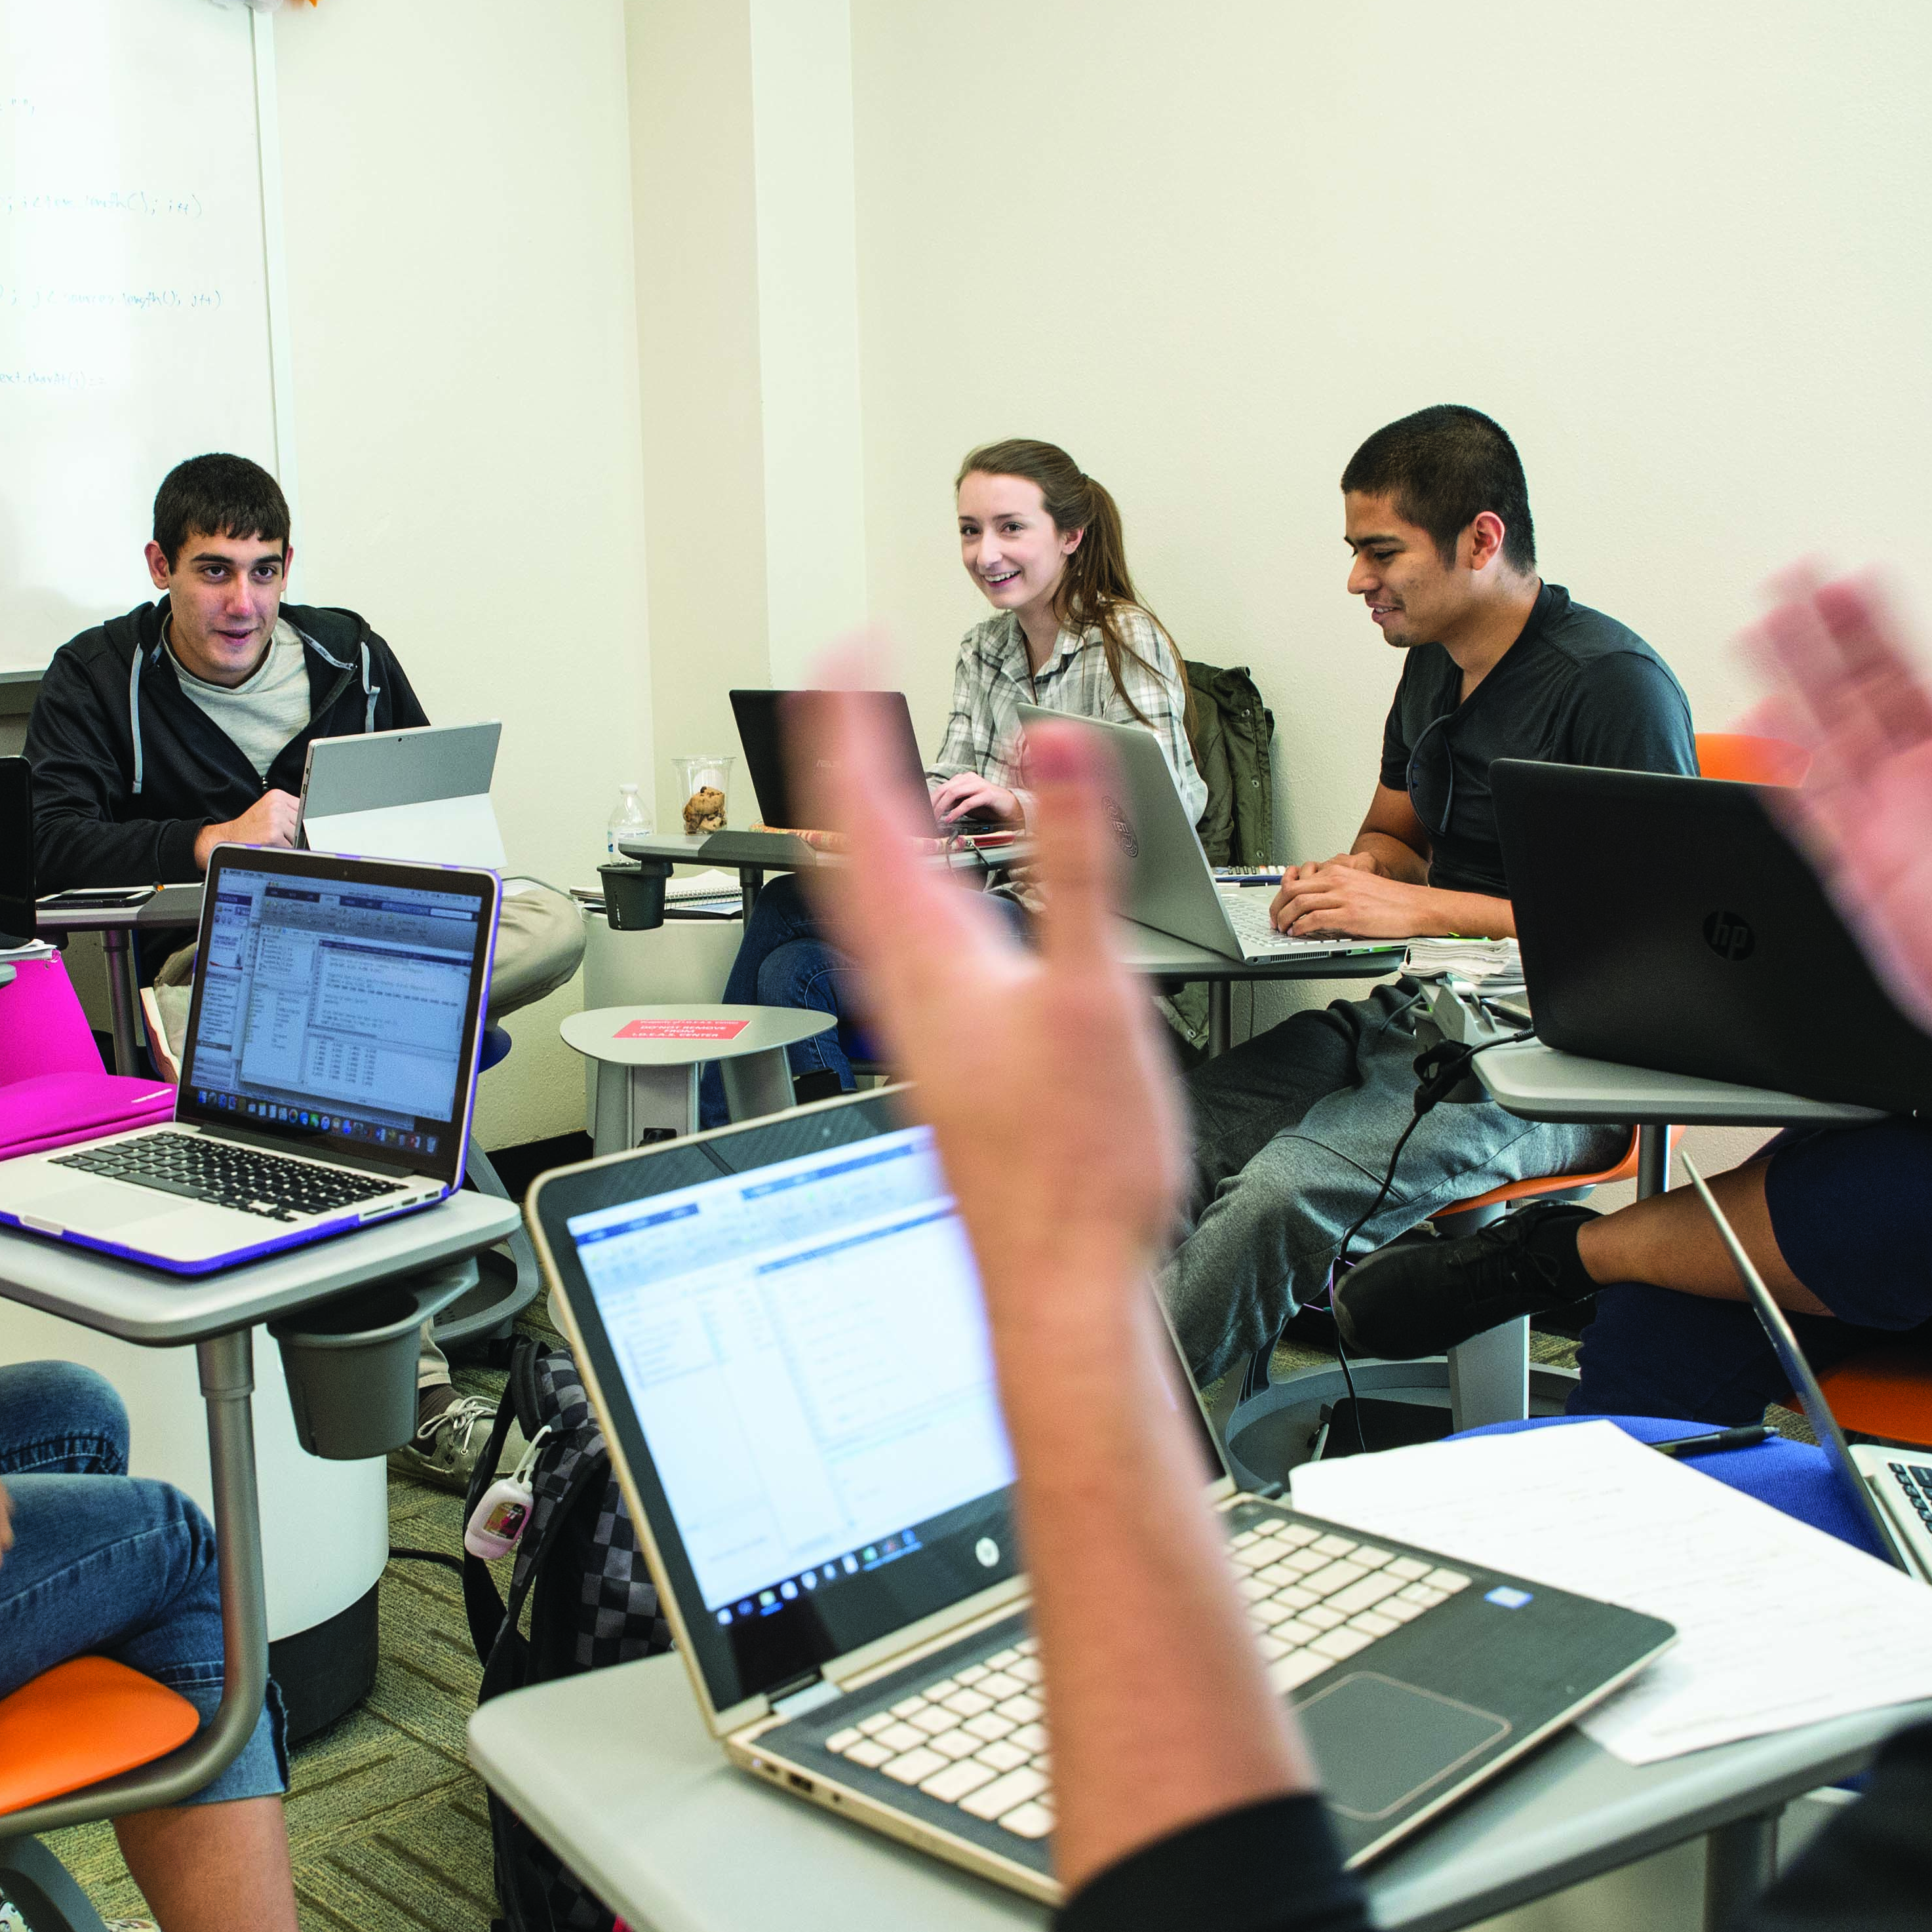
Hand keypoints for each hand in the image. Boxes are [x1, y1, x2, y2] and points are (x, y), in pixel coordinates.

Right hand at [195, 788, 302, 865]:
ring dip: (289, 842)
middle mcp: (277, 806)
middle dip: (294, 832)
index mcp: (277, 796)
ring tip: (274, 840)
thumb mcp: (268, 809)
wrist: (230, 837)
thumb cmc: (250, 826)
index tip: (303, 827)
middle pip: (302, 823)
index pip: (303, 808)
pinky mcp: (273, 835)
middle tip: (280, 835)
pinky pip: (291, 847)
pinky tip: (272, 846)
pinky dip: (285, 850)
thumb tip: (310, 821)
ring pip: (298, 836)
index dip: (302, 821)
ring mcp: (275, 820)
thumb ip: (288, 810)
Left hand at [804, 699, 1185, 1303]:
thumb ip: (1080, 861)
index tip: (846, 648)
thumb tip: (1063, 750)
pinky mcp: (936, 1062)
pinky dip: (890, 892)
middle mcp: (900, 986)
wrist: (1058, 1284)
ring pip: (859, 901)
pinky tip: (914, 912)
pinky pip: (888, 948)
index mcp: (927, 955)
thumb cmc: (1075, 1162)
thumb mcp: (1095, 990)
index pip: (863, 808)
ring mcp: (911, 1028)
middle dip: (836, 756)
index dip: (848, 719)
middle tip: (836, 686)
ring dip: (855, 824)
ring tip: (859, 775)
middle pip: (842, 847)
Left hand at [929, 772, 1024, 829]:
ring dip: (942, 807)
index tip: (924, 809)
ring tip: (937, 817)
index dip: (931, 798)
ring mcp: (979, 785)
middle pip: (946, 788)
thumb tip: (937, 809)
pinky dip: (957, 811)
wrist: (1011, 805)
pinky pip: (968, 802)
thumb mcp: (967, 802)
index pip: (943, 787)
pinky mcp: (987, 795)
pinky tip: (950, 818)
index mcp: (964, 778)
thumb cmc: (988, 804)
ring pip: (954, 793)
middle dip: (934, 803)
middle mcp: (970, 779)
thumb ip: (953, 802)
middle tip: (928, 815)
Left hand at [1270, 861, 1445, 939]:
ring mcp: (1343, 897)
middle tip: (1274, 921)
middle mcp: (1338, 880)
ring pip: (1299, 903)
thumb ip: (1337, 888)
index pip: (1298, 879)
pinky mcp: (1349, 915)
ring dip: (1285, 918)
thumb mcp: (1359, 885)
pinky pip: (1314, 919)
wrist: (1417, 907)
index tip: (1277, 905)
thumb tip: (1315, 902)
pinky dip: (1300, 927)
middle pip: (1293, 890)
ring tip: (1283, 929)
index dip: (1281, 894)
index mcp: (1339, 872)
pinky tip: (1298, 933)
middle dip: (1277, 907)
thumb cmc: (1392, 900)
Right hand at [1748, 569, 1931, 1073]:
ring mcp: (1886, 829)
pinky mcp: (1862, 877)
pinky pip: (1815, 816)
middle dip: (1821, 639)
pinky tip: (1762, 732)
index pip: (1911, 678)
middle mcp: (1920, 788)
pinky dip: (1786, 775)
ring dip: (1793, 688)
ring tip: (1761, 634)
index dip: (1878, 630)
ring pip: (1826, 741)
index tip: (1851, 580)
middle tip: (1790, 582)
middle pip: (1855, 695)